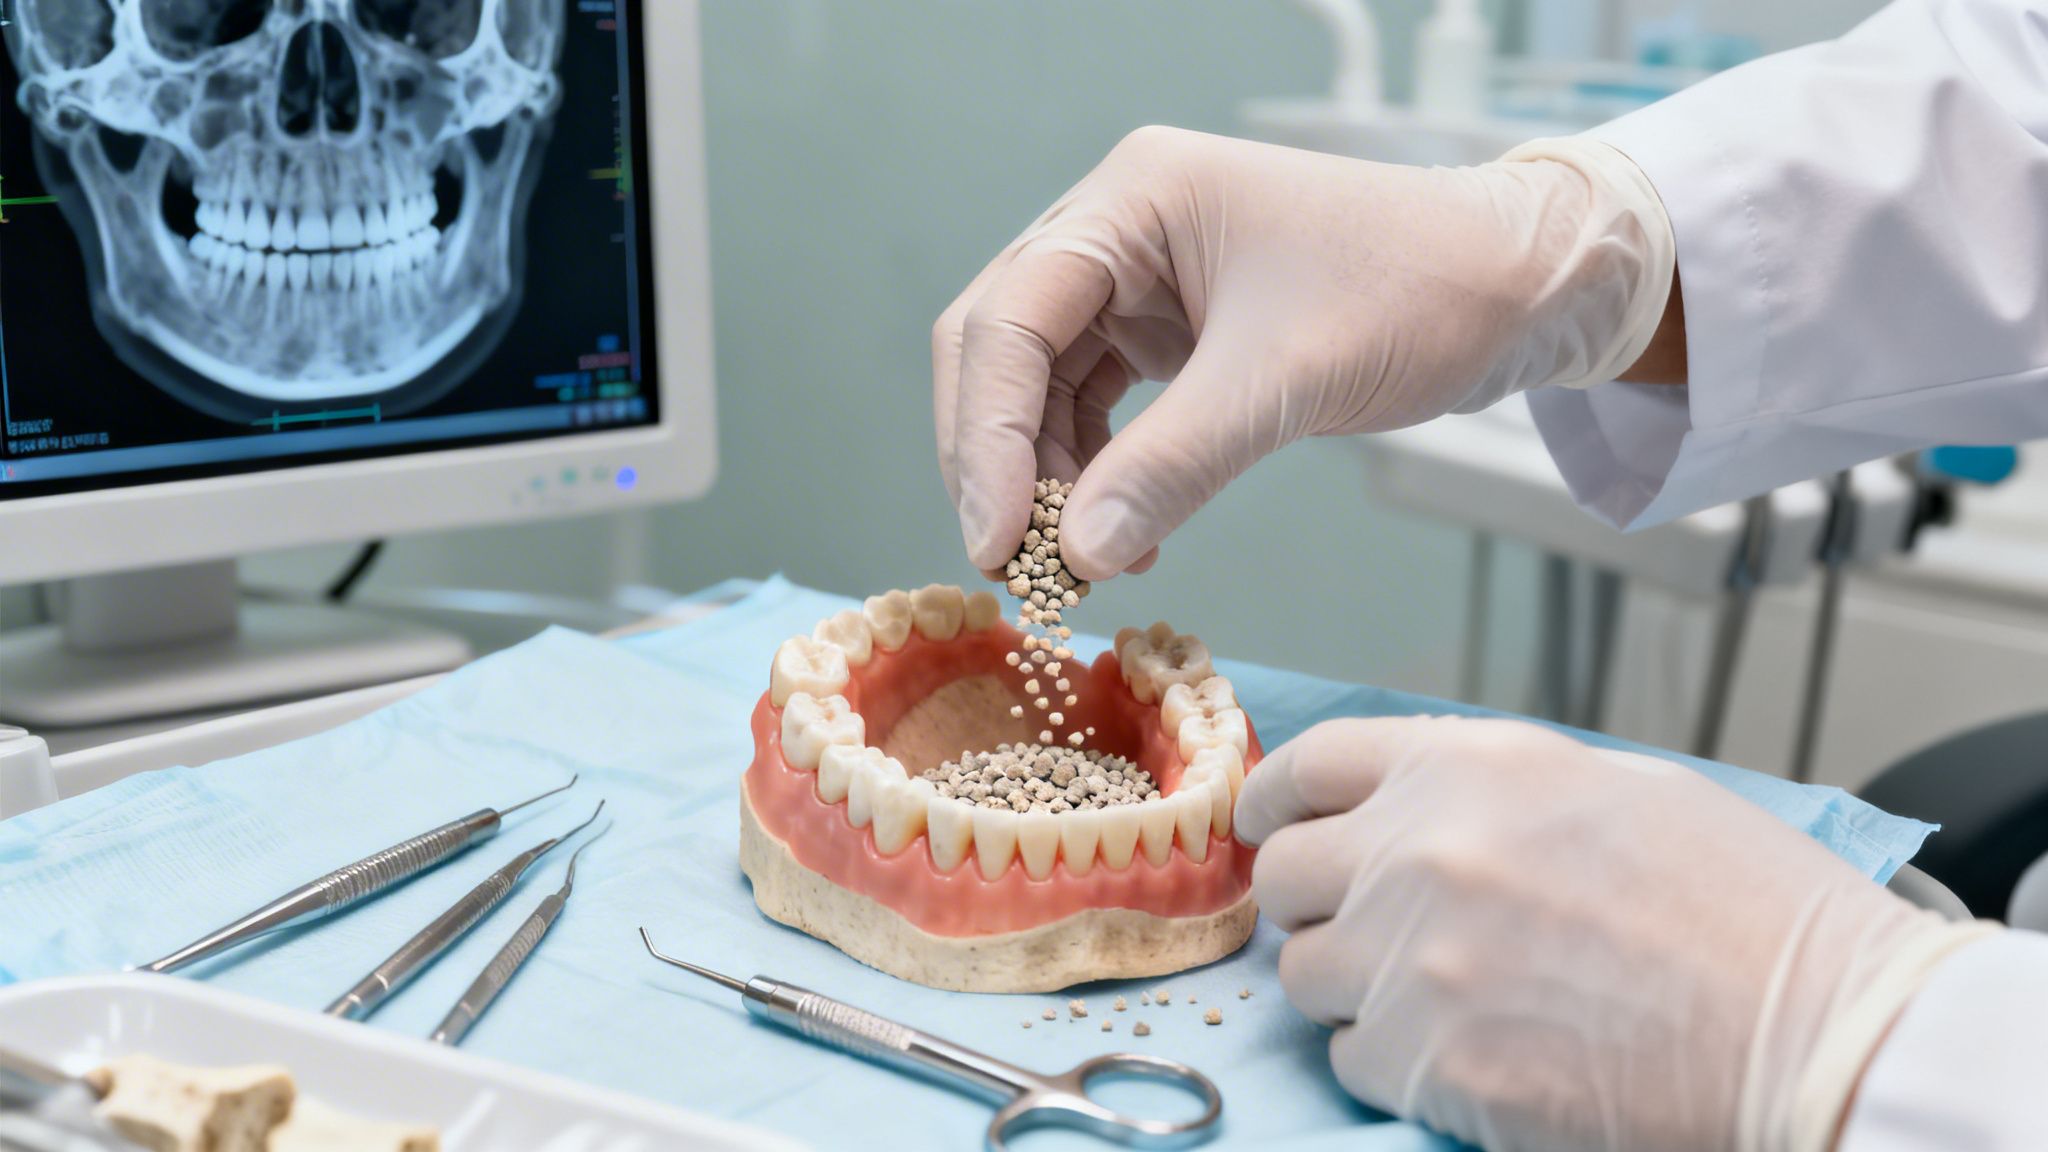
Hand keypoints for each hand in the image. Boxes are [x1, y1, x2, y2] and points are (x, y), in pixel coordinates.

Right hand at [932, 127, 1672, 579]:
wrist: (1517, 285)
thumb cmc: (1418, 290)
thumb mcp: (1287, 380)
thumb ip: (1173, 465)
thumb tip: (1078, 558)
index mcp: (1135, 199)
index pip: (1010, 319)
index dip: (986, 437)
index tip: (998, 542)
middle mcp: (1120, 227)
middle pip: (1003, 350)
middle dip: (1002, 462)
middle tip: (1015, 564)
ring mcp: (1141, 277)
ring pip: (1044, 388)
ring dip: (1052, 481)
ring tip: (1084, 566)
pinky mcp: (1170, 327)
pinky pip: (1098, 407)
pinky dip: (1102, 476)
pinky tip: (1130, 536)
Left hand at [1234, 716, 1991, 1151]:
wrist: (1818, 1030)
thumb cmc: (1746, 910)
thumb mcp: (1615, 792)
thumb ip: (1491, 791)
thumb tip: (1414, 812)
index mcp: (1469, 766)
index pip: (1312, 763)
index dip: (1279, 798)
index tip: (1269, 825)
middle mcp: (1420, 849)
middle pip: (1287, 875)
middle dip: (1315, 902)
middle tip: (1363, 928)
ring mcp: (1414, 959)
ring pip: (1303, 974)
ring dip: (1351, 987)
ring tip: (1438, 999)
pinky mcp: (1427, 1062)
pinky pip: (1350, 1057)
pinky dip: (1389, 1060)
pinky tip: (1465, 1055)